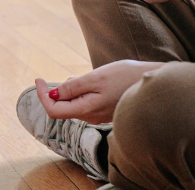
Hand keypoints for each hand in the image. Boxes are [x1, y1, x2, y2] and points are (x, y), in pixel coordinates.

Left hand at [35, 60, 161, 124]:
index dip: (42, 96)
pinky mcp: (106, 109)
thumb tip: (53, 94)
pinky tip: (90, 81)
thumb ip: (73, 87)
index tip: (38, 79)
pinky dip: (80, 91)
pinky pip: (85, 102)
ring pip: (74, 104)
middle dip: (55, 92)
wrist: (155, 83)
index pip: (54, 111)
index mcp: (86, 110)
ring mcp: (99, 114)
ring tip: (76, 77)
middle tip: (54, 77)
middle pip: (63, 108)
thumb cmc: (126, 77)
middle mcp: (91, 116)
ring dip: (69, 91)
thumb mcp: (96, 78)